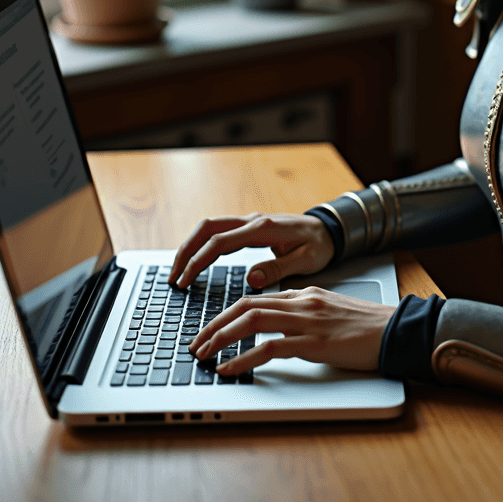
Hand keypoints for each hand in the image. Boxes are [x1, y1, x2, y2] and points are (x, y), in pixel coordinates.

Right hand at [168, 212, 334, 289]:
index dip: (199, 261)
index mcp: (264, 229)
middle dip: (186, 251)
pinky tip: (195, 261)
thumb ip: (279, 269)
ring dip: (190, 247)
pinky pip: (218, 232)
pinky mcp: (249, 227)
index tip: (184, 281)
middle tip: (173, 278)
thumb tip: (252, 278)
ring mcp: (249, 222)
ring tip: (178, 272)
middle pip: (207, 229)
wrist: (329, 229)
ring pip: (209, 227)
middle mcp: (253, 221)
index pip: (221, 243)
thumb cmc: (320, 245)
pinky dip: (202, 245)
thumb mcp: (307, 261)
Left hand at [189, 286, 395, 373]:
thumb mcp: (328, 310)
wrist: (395, 329)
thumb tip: (277, 323)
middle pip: (246, 306)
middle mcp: (301, 302)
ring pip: (252, 321)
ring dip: (221, 338)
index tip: (209, 329)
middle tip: (196, 342)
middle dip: (215, 324)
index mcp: (303, 294)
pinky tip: (230, 368)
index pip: (255, 298)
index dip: (226, 314)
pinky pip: (270, 348)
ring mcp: (307, 321)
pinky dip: (244, 358)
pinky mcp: (315, 342)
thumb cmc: (365, 325)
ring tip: (204, 354)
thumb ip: (302, 312)